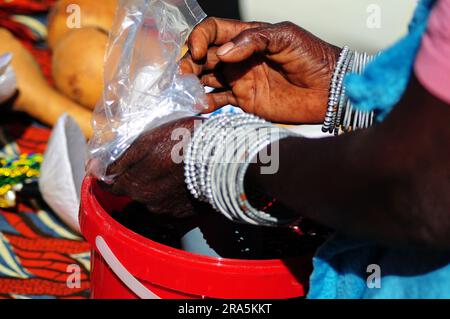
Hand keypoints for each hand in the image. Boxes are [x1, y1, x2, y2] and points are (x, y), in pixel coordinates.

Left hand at [100, 117, 199, 217]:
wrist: (220, 156)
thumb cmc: (182, 141)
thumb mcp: (146, 141)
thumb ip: (119, 158)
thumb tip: (92, 168)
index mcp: (133, 185)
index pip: (111, 185)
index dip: (113, 174)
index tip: (119, 166)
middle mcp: (147, 203)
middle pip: (135, 193)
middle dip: (139, 181)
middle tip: (155, 164)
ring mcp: (168, 212)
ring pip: (155, 201)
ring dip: (159, 190)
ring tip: (174, 173)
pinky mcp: (187, 216)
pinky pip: (174, 208)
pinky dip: (175, 198)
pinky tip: (184, 184)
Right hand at [180, 18, 339, 123]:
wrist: (328, 90)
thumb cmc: (313, 57)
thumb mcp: (286, 36)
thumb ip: (253, 40)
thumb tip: (223, 53)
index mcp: (246, 37)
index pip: (212, 31)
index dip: (199, 38)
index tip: (197, 51)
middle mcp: (238, 58)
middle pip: (203, 56)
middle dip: (189, 63)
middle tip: (182, 75)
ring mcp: (239, 80)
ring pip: (205, 79)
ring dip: (192, 84)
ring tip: (186, 91)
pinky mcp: (244, 101)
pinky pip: (218, 101)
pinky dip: (205, 103)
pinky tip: (200, 106)